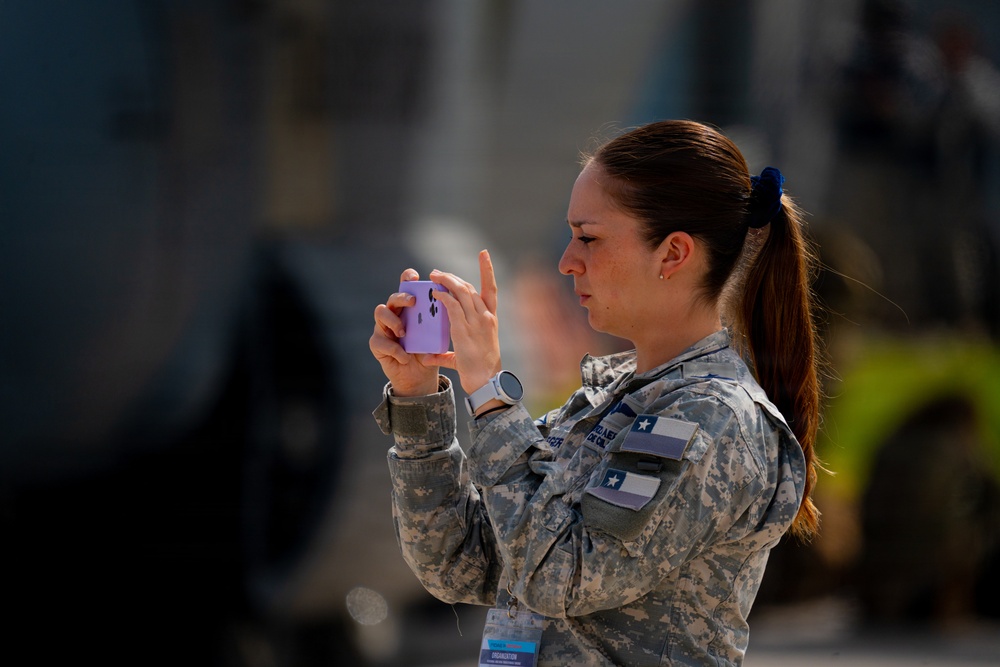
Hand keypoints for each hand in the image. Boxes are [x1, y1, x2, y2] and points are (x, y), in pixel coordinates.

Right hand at [370, 268, 446, 396]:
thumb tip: (456, 306)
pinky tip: (405, 357)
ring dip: (393, 320)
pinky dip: (394, 349)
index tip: (415, 275)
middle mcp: (396, 314)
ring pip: (380, 313)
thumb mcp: (438, 335)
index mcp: (411, 308)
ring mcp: (384, 328)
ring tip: (404, 332)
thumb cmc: (429, 351)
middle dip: (402, 296)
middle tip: (413, 302)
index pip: (406, 287)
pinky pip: (381, 341)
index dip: (407, 278)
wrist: (420, 377)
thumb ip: (442, 321)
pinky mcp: (378, 345)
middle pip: (394, 297)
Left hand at [429, 249, 501, 394]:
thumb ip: (448, 353)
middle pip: (469, 287)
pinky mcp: (464, 329)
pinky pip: (453, 306)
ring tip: (433, 276)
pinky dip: (443, 297)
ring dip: (445, 281)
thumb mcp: (466, 356)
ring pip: (461, 292)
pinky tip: (434, 294)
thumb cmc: (479, 371)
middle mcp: (486, 317)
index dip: (487, 269)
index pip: (491, 288)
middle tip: (437, 272)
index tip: (483, 253)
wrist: (485, 382)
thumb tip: (429, 356)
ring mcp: (476, 322)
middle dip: (452, 276)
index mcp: (491, 319)